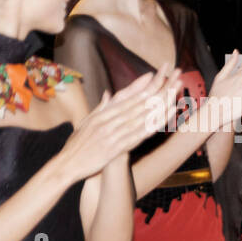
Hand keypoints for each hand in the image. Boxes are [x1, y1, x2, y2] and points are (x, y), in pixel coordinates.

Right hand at [59, 65, 183, 180]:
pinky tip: (163, 121)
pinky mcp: (115, 147)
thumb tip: (108, 93)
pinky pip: (136, 136)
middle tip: (171, 81)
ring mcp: (112, 133)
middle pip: (137, 104)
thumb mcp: (86, 122)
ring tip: (174, 97)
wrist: (67, 164)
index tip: (154, 76)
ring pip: (140, 117)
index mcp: (102, 114)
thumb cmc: (76, 144)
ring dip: (159, 107)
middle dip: (156, 92)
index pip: (125, 97)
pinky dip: (150, 128)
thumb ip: (100, 108)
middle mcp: (108, 120)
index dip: (141, 86)